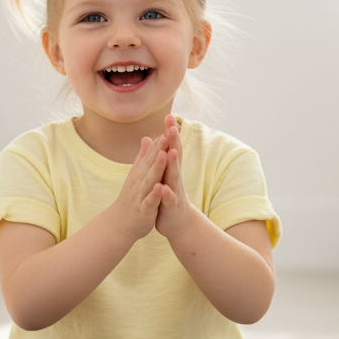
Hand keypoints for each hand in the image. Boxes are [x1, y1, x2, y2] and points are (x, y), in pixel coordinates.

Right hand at [109, 134, 168, 242]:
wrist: (120, 224)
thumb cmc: (131, 198)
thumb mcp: (137, 175)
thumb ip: (143, 157)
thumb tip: (147, 137)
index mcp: (140, 173)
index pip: (150, 155)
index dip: (158, 142)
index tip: (166, 127)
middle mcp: (139, 182)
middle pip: (149, 164)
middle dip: (158, 150)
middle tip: (166, 135)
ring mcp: (140, 196)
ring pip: (149, 180)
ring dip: (156, 168)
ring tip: (163, 155)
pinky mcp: (143, 210)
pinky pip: (150, 201)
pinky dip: (155, 194)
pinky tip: (160, 187)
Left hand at [155, 115, 194, 239]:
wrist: (178, 223)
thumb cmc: (169, 197)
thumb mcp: (165, 175)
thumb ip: (163, 157)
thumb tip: (159, 137)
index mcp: (171, 170)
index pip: (171, 147)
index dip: (170, 132)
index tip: (168, 115)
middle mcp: (175, 178)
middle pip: (175, 157)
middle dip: (174, 142)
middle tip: (172, 126)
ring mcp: (175, 191)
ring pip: (174, 176)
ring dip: (173, 164)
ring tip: (171, 152)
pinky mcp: (171, 206)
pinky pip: (168, 199)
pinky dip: (166, 193)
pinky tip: (162, 187)